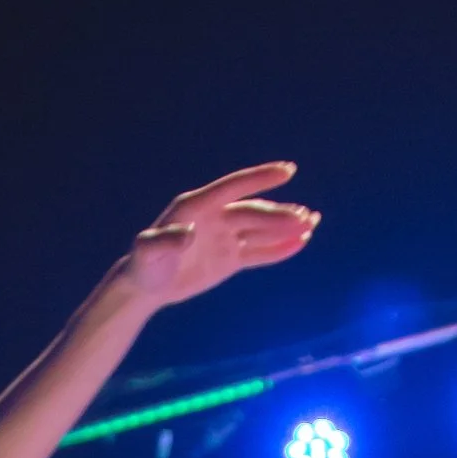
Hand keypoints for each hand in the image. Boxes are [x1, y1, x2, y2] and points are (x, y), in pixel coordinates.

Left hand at [119, 165, 317, 313]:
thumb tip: (187, 235)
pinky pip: (258, 251)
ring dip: (285, 227)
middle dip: (279, 215)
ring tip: (312, 223)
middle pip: (253, 213)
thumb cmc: (144, 266)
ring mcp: (224, 237)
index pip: (234, 188)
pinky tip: (300, 243)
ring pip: (260, 229)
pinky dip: (278, 248)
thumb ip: (164, 242)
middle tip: (305, 218)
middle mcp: (214, 217)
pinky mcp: (229, 257)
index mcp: (197, 206)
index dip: (260, 178)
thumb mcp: (148, 252)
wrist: (145, 286)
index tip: (288, 170)